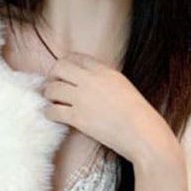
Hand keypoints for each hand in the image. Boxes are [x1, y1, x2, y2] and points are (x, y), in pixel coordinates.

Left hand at [40, 52, 176, 165]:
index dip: (65, 64)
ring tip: (52, 101)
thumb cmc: (138, 115)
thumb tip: (91, 83)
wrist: (142, 133)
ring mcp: (82, 98)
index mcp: (104, 70)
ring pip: (52, 88)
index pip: (76, 57)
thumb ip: (105, 81)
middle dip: (53, 76)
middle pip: (59, 67)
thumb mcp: (123, 87)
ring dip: (49, 94)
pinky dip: (49, 112)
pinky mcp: (78, 118)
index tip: (63, 73)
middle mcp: (90, 80)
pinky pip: (54, 110)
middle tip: (53, 86)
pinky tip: (52, 115)